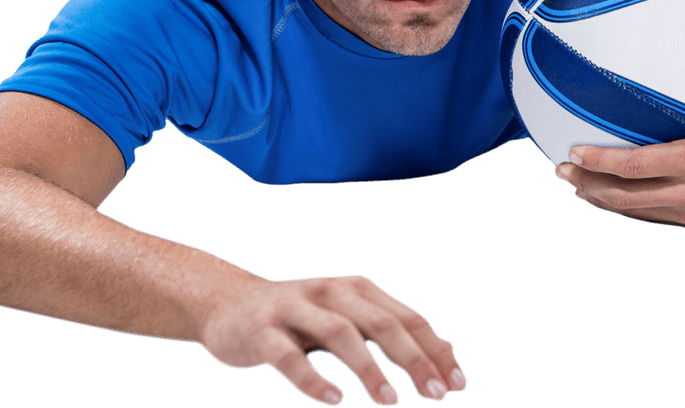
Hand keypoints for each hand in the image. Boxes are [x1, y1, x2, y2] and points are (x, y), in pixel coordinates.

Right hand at [199, 274, 466, 405]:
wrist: (227, 305)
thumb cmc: (299, 318)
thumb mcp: (348, 318)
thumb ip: (394, 332)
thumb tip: (449, 352)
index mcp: (355, 289)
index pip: (405, 317)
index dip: (433, 349)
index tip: (457, 384)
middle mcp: (329, 292)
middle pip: (379, 322)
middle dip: (412, 358)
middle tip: (436, 394)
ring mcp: (294, 308)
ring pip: (339, 334)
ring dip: (369, 368)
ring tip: (391, 401)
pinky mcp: (262, 331)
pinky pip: (289, 356)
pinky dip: (314, 379)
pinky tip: (335, 401)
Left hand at [554, 36, 684, 230]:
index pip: (634, 166)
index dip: (598, 163)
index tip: (571, 154)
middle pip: (624, 197)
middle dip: (587, 186)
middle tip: (560, 172)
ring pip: (636, 213)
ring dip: (603, 200)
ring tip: (576, 186)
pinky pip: (654, 218)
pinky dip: (629, 209)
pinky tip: (612, 198)